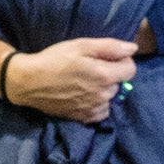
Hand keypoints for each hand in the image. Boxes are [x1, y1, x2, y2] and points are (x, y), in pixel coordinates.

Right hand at [7, 38, 136, 122]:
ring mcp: (94, 109)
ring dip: (103, 90)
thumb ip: (110, 47)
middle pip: (119, 83)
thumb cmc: (54, 59)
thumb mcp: (81, 45)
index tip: (108, 57)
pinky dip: (96, 103)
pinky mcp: (84, 118)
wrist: (29, 83)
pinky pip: (101, 111)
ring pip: (110, 97)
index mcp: (104, 76)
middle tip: (90, 68)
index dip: (122, 60)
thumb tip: (133, 48)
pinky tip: (82, 95)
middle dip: (110, 74)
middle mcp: (103, 95)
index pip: (131, 69)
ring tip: (84, 82)